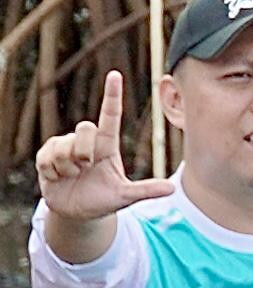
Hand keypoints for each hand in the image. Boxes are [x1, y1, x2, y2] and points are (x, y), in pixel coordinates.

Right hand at [34, 72, 172, 225]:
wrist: (77, 213)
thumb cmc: (103, 200)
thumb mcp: (125, 197)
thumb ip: (145, 191)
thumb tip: (171, 189)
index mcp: (107, 145)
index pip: (110, 115)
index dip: (112, 95)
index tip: (115, 75)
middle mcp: (85, 141)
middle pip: (85, 128)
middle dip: (84, 151)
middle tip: (86, 167)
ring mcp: (63, 147)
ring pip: (64, 146)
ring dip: (69, 167)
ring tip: (73, 175)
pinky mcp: (45, 156)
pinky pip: (48, 159)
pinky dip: (55, 173)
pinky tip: (58, 178)